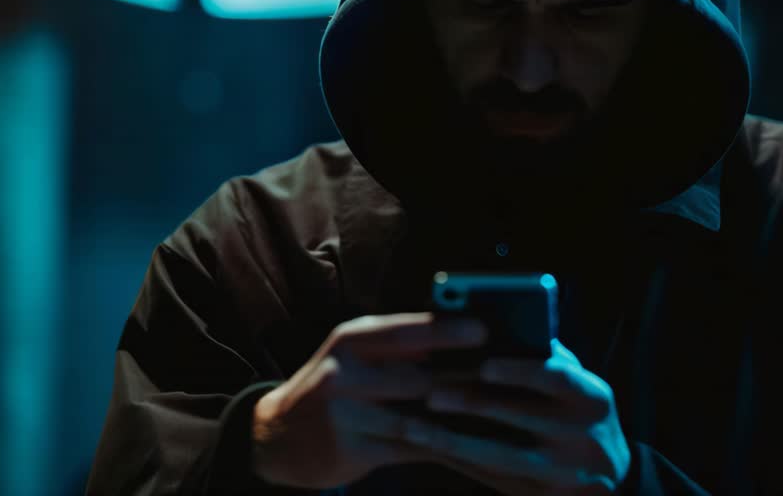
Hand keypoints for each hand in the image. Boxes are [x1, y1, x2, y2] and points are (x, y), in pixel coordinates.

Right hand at [250, 312, 487, 489]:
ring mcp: (347, 415)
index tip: (485, 331)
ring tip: (499, 413)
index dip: (447, 331)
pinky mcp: (353, 450)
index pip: (405, 332)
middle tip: (506, 376)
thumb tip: (458, 337)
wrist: (276, 436)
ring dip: (459, 418)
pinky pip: (409, 449)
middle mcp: (345, 374)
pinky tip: (472, 446)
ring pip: (418, 418)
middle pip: (418, 377)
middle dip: (464, 379)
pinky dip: (443, 447)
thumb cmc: (331, 386)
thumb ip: (396, 345)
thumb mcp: (353, 353)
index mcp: (351, 340)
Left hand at [413, 339, 631, 495]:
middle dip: (470, 403)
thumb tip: (502, 328)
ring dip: (451, 438)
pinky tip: (427, 447)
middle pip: (518, 416)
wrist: (611, 483)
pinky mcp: (539, 495)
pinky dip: (455, 459)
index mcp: (591, 398)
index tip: (484, 365)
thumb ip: (550, 359)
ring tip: (414, 426)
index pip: (555, 378)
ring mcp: (560, 471)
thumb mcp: (582, 386)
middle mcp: (581, 436)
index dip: (520, 371)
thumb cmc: (583, 417)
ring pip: (496, 455)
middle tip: (431, 393)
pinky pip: (489, 476)